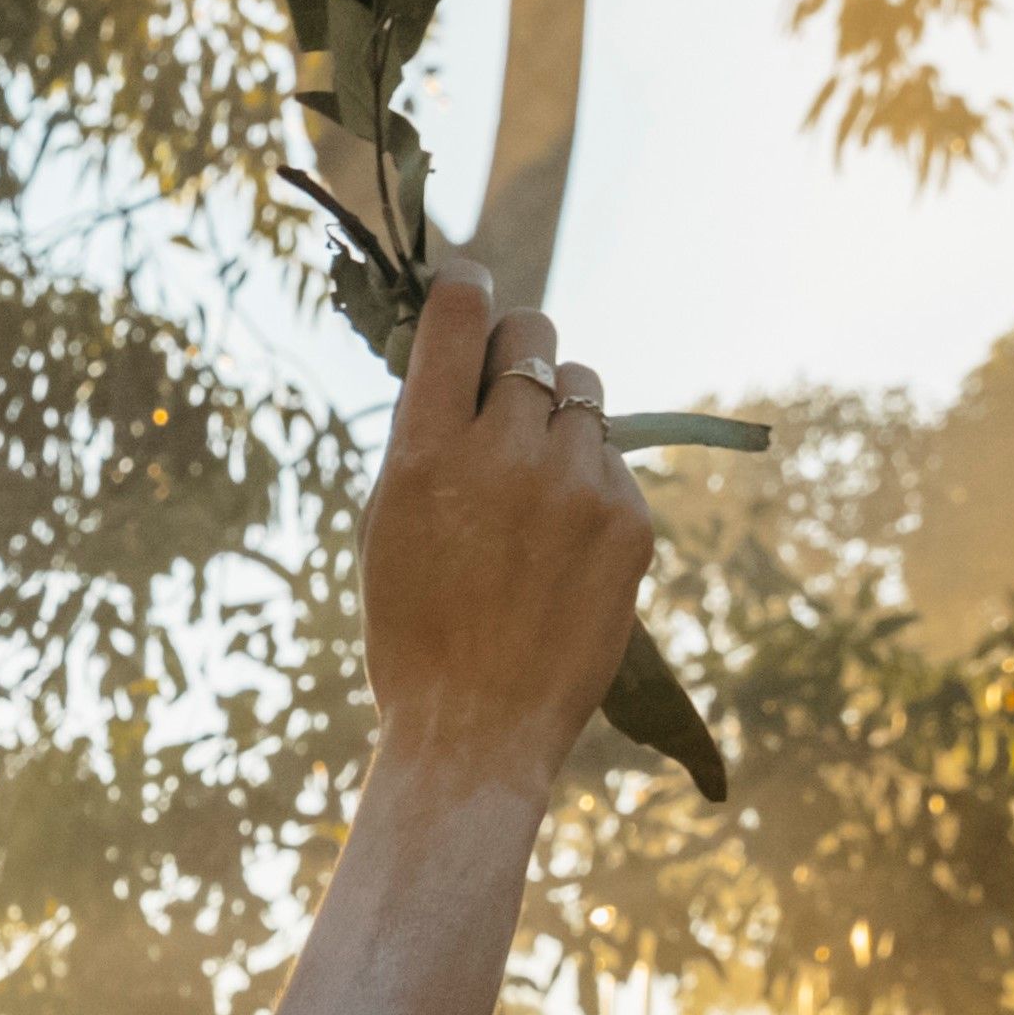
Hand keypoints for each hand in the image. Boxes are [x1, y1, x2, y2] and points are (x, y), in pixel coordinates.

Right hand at [356, 265, 655, 779]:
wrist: (475, 731)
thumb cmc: (410, 633)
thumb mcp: (384, 526)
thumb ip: (422, 440)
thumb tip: (459, 366)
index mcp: (424, 453)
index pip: (459, 316)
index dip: (465, 285)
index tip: (468, 283)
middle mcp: (505, 454)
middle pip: (534, 335)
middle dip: (518, 347)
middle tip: (505, 381)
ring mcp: (576, 485)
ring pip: (584, 390)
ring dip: (559, 413)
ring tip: (534, 479)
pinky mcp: (629, 519)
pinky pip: (613, 460)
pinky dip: (588, 481)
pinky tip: (560, 543)